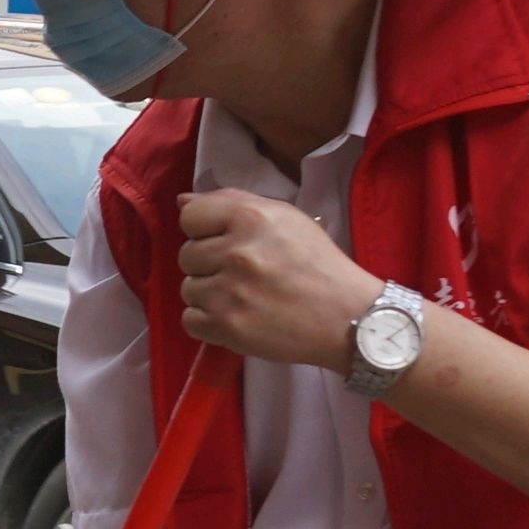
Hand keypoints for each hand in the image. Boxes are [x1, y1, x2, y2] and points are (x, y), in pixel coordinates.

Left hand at [177, 188, 386, 368]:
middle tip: (243, 274)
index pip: (190, 217)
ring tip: (244, 297)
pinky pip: (190, 321)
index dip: (204, 230)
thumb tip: (182, 201)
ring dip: (210, 295)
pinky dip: (209, 322)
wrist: (346, 316)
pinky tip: (236, 317)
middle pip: (187, 256)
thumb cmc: (317, 264)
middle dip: (209, 264)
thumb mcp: (284, 217)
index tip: (225, 242)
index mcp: (250, 217)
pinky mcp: (227, 327)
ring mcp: (229, 292)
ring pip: (188, 289)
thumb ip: (232, 202)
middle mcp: (236, 252)